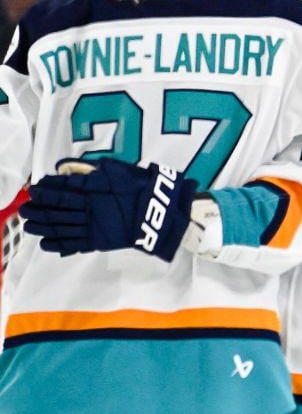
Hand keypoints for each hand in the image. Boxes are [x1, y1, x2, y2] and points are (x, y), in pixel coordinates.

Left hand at [19, 158, 197, 259]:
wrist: (162, 211)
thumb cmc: (143, 186)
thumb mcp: (117, 170)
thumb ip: (92, 170)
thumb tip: (67, 169)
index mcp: (92, 189)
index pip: (62, 188)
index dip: (47, 188)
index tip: (35, 188)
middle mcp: (88, 207)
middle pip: (56, 208)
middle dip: (39, 208)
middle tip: (25, 208)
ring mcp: (92, 225)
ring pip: (60, 225)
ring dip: (43, 225)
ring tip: (30, 225)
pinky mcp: (99, 241)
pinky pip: (74, 243)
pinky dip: (59, 244)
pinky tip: (46, 244)